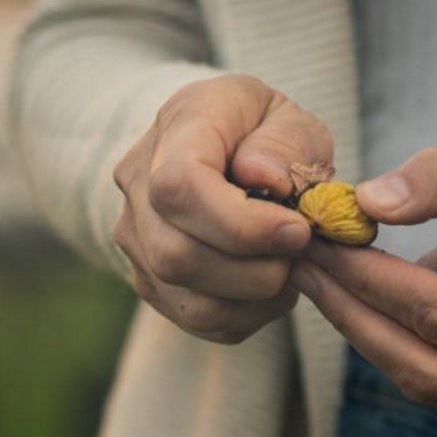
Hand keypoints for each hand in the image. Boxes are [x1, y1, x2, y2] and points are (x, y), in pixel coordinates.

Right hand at [112, 75, 330, 343]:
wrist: (227, 146)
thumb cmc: (264, 130)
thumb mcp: (291, 117)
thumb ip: (285, 142)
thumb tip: (265, 179)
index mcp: (176, 127)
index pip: (180, 187)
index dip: (241, 224)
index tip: (296, 230)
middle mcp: (138, 183)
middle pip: (176, 255)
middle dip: (255, 270)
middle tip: (300, 251)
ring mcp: (135, 236)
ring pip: (188, 299)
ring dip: (255, 298)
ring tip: (289, 268)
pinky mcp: (150, 277)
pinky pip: (198, 319)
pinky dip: (248, 315)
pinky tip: (270, 285)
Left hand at [291, 147, 436, 436]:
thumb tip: (369, 199)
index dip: (374, 278)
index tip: (323, 240)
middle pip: (424, 362)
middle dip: (353, 309)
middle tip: (305, 263)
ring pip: (423, 382)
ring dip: (364, 328)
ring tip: (324, 278)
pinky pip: (435, 388)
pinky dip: (394, 344)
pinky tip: (363, 302)